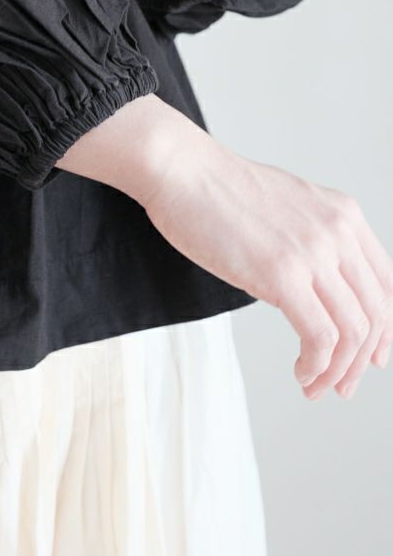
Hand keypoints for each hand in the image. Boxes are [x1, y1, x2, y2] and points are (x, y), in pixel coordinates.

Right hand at [54, 94, 392, 400]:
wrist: (182, 170)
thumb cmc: (219, 190)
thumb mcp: (288, 206)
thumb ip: (313, 239)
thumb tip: (315, 287)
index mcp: (344, 214)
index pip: (387, 285)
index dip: (384, 330)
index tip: (370, 357)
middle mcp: (338, 231)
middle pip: (376, 313)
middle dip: (361, 361)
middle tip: (341, 385)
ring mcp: (312, 252)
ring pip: (353, 331)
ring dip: (337, 372)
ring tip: (314, 385)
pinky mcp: (282, 273)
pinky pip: (320, 337)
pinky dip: (316, 367)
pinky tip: (300, 373)